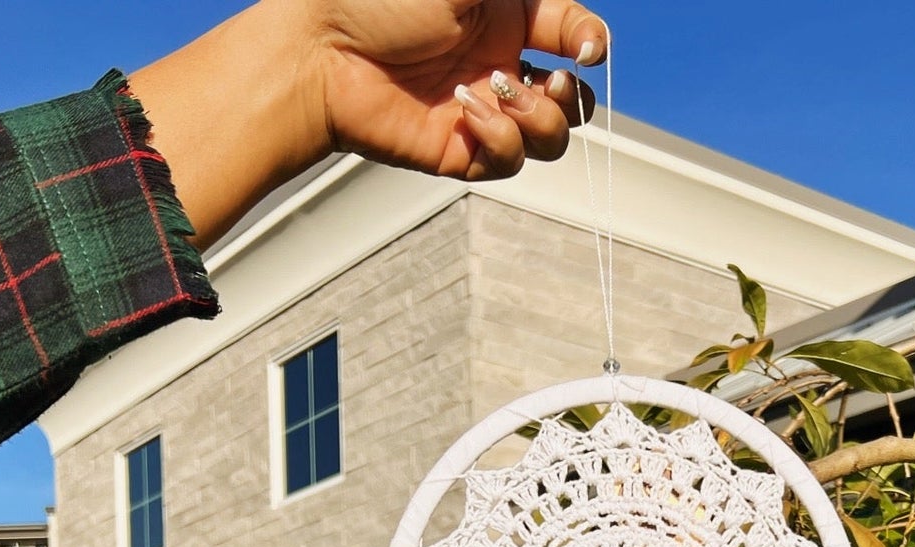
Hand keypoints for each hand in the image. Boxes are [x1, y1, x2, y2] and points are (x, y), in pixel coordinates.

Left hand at [131, 0, 605, 251]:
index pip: (574, 34)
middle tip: (553, 82)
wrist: (323, 51)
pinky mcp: (461, 152)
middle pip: (573, 99)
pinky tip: (469, 112)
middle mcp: (499, 64)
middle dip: (574, 97)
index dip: (591, 44)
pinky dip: (501, 138)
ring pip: (550, 139)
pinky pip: (509, 161)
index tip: (587, 48)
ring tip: (498, 93)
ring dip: (541, 119)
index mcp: (506, 15)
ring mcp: (482, 112)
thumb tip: (557, 0)